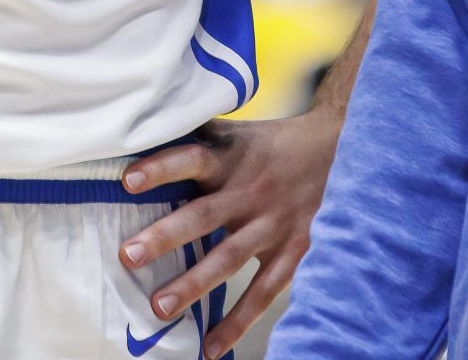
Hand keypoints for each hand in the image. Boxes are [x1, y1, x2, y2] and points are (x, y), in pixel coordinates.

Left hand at [118, 107, 343, 358]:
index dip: (162, 168)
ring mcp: (272, 225)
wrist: (340, 152)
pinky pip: (263, 291)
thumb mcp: (236, 132)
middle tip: (129, 256)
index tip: (128, 181)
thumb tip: (144, 129)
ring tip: (160, 308)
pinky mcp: (292, 251)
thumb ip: (197, 135)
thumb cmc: (270, 145)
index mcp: (230, 159)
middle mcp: (249, 192)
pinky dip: (239, 321)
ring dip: (194, 284)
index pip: (192, 159)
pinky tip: (211, 347)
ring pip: (229, 258)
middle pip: (204, 215)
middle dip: (166, 236)